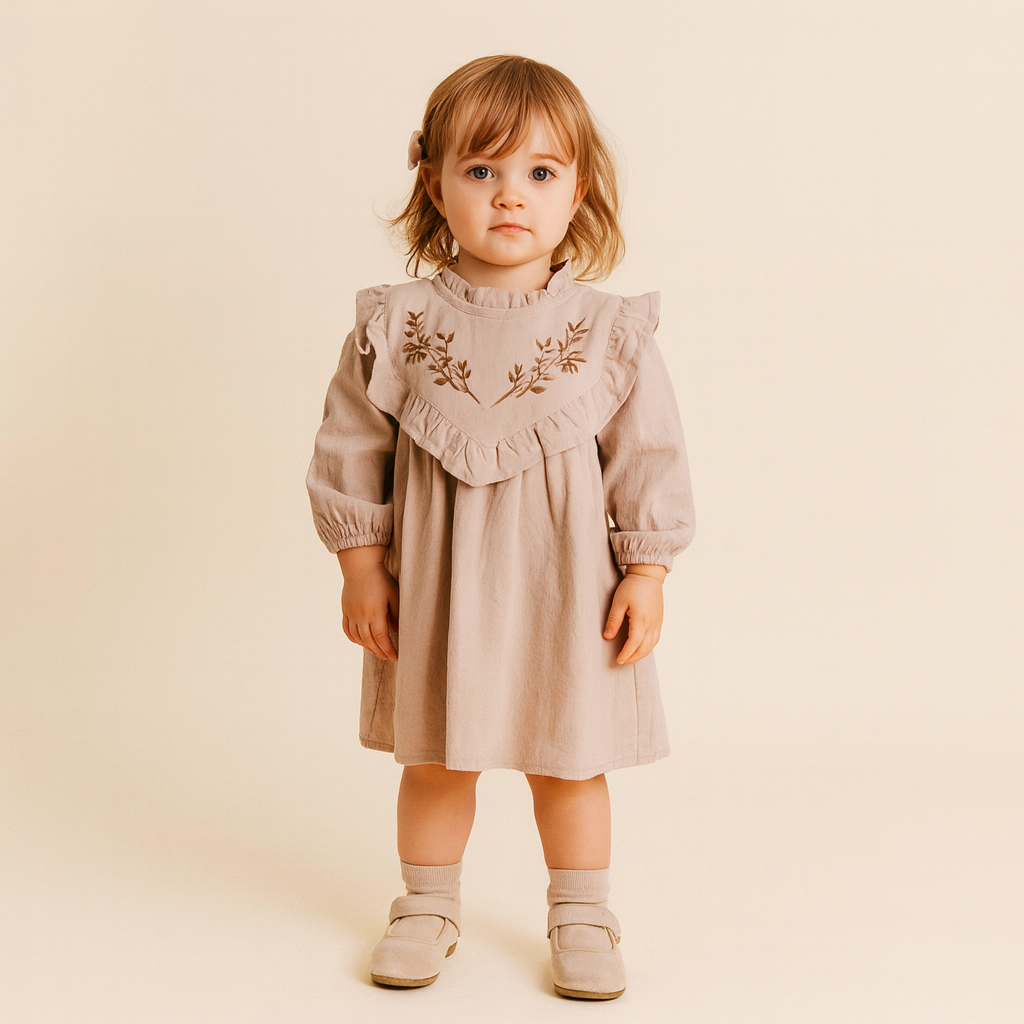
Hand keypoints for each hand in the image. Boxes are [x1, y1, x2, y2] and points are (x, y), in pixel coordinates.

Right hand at [338, 546, 399, 660]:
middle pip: (369, 641)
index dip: (388, 649)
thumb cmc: (380, 579)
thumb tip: (396, 632)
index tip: (395, 657)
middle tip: (388, 657)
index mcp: (375, 613)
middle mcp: (361, 616)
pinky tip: (361, 642)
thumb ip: (396, 615)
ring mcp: (351, 614)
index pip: (381, 638)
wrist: (360, 566)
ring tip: (377, 651)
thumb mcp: (394, 595)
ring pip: (358, 638)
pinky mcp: (345, 611)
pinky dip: (354, 639)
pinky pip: (347, 630)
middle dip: (379, 651)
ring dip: (367, 647)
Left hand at [603, 568, 664, 664]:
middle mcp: (652, 623)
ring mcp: (658, 622)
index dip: (626, 653)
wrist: (648, 575)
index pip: (634, 643)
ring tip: (631, 657)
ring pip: (652, 644)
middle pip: (644, 647)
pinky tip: (642, 648)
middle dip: (633, 657)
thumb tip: (608, 637)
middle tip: (622, 661)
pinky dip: (649, 646)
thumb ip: (614, 620)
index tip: (618, 660)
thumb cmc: (632, 586)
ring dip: (642, 654)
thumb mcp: (619, 602)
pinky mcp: (659, 620)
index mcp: (641, 619)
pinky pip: (656, 638)